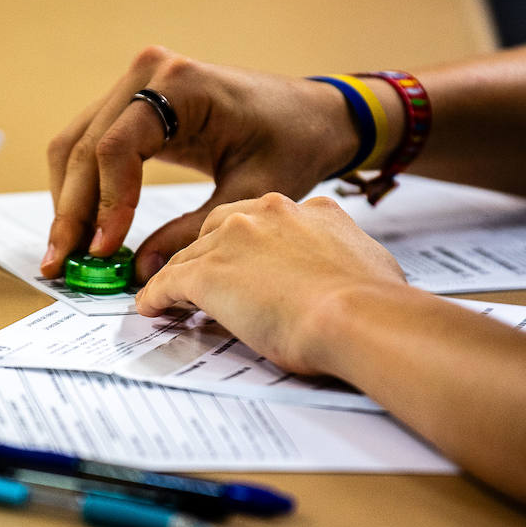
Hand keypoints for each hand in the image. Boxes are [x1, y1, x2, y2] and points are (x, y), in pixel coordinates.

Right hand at [42, 45, 368, 283]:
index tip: (104, 251)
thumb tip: (140, 272)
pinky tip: (84, 228)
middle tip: (61, 264)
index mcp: (182, 84)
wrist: (310, 115)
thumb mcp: (249, 194)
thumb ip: (191, 233)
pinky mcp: (134, 101)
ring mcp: (137, 82)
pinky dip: (83, 187)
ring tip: (66, 254)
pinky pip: (91, 143)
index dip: (104, 204)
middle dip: (71, 211)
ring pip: (75, 145)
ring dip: (68, 201)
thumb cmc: (291, 145)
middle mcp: (150, 72)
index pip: (116, 147)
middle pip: (84, 146)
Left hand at [135, 191, 406, 375]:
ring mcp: (234, 239)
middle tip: (205, 279)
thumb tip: (352, 273)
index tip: (246, 265)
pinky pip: (168, 282)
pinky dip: (156, 296)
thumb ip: (348, 258)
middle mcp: (269, 213)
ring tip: (168, 299)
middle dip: (210, 253)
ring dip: (179, 277)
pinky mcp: (207, 273)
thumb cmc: (374, 304)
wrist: (358, 316)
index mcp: (311, 210)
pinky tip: (151, 308)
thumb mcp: (370, 265)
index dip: (251, 246)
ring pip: (192, 255)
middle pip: (221, 228)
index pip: (266, 221)